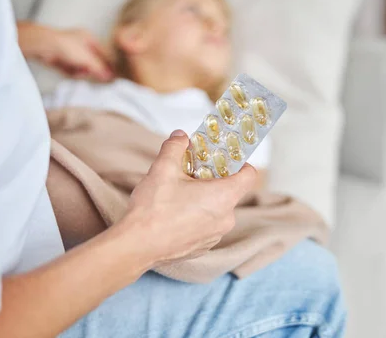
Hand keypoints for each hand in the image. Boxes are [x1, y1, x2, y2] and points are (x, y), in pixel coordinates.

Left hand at [18, 22, 113, 81]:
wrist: (43, 46)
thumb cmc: (66, 46)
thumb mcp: (87, 58)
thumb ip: (99, 68)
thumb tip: (109, 76)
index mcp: (88, 38)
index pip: (103, 53)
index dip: (107, 65)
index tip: (112, 75)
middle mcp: (80, 44)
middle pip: (92, 62)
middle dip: (90, 69)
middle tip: (88, 72)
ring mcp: (70, 51)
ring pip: (82, 67)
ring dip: (79, 71)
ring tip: (75, 70)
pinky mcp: (61, 59)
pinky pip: (71, 69)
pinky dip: (70, 72)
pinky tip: (66, 69)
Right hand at [116, 130, 256, 269]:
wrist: (136, 246)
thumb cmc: (153, 211)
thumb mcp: (163, 169)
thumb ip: (175, 147)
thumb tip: (180, 137)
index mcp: (223, 197)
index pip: (249, 176)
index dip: (240, 163)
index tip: (225, 157)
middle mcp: (225, 219)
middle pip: (230, 191)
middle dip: (213, 179)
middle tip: (193, 171)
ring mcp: (215, 235)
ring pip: (217, 209)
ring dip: (204, 198)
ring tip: (180, 192)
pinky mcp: (203, 247)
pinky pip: (207, 224)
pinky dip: (197, 215)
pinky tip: (175, 212)